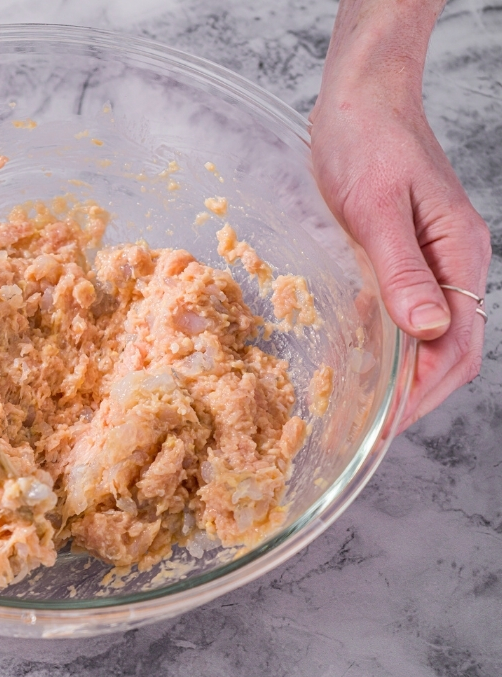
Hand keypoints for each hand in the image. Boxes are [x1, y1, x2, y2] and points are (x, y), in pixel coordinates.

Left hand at [309, 0, 489, 424]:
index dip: (422, 393)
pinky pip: (412, 320)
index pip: (456, 346)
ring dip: (406, 381)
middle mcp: (456, 264)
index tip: (385, 426)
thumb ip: (402, 269)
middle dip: (416, 399)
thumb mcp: (376, 206)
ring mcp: (436, 265)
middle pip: (451, 354)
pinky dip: (394, 353)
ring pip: (433, 343)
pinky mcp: (411, 262)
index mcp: (459, 253)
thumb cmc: (366, 139)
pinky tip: (365, 368)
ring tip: (367, 416)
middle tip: (370, 434)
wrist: (362, 97)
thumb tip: (426, 328)